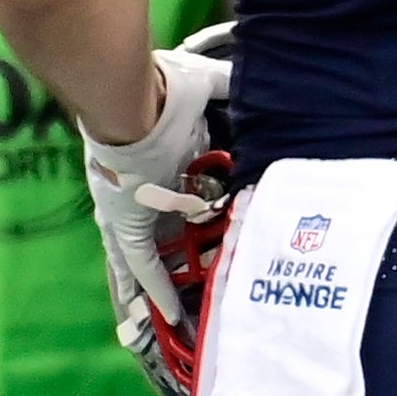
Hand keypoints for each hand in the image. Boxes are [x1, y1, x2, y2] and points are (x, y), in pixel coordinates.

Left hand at [81, 39, 232, 395]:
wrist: (130, 104)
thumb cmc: (164, 92)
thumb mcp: (206, 86)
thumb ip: (234, 86)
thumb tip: (268, 79)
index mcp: (163, 161)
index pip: (183, 195)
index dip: (197, 211)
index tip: (211, 225)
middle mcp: (146, 191)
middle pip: (165, 231)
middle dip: (177, 257)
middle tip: (195, 283)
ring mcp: (133, 209)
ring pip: (150, 253)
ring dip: (161, 281)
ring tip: (179, 315)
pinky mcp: (128, 224)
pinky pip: (145, 263)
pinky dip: (156, 287)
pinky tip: (171, 314)